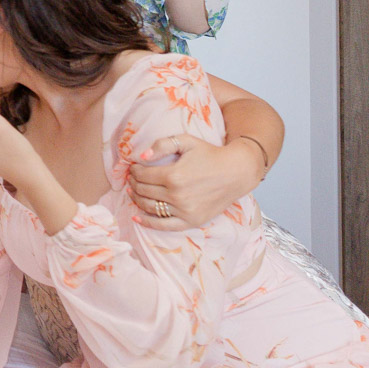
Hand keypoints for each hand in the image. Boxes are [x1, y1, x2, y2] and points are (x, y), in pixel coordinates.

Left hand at [129, 134, 257, 229]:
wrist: (236, 172)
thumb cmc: (210, 154)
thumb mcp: (187, 141)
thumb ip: (162, 145)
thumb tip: (141, 156)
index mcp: (174, 175)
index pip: (143, 175)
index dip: (134, 171)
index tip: (133, 167)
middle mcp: (177, 196)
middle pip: (144, 191)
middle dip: (134, 183)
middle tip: (132, 178)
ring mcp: (184, 211)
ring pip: (150, 207)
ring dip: (137, 199)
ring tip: (133, 192)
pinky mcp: (192, 221)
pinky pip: (164, 225)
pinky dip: (148, 222)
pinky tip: (136, 217)